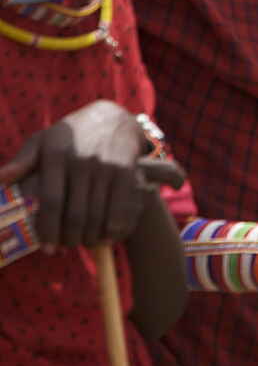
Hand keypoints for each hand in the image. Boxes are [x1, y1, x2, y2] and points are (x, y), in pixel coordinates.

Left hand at [0, 99, 151, 247]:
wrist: (113, 117)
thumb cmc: (71, 134)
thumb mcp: (44, 140)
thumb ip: (22, 161)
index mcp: (56, 154)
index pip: (51, 200)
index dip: (49, 229)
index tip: (47, 249)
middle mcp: (82, 160)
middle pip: (75, 213)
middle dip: (70, 238)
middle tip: (66, 248)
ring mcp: (106, 164)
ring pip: (98, 214)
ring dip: (91, 236)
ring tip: (84, 242)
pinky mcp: (126, 168)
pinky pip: (120, 206)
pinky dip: (114, 227)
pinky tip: (107, 235)